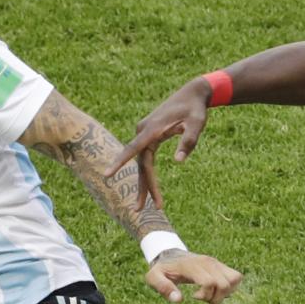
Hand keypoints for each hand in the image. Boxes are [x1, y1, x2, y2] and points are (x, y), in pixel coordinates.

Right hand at [114, 79, 212, 210]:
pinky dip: (148, 174)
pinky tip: (151, 188)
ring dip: (146, 184)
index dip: (120, 162)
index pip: (133, 149)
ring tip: (154, 205)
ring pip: (142, 163)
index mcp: (152, 129)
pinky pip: (146, 158)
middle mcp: (144, 131)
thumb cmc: (195, 109)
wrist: (192, 93)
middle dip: (144, 186)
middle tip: (141, 209)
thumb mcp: (197, 124)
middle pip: (140, 163)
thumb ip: (188, 142)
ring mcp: (145, 133)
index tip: (107, 174)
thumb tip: (178, 162)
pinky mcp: (149, 136)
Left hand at [145, 250, 241, 303]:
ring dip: (225, 293)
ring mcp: (216, 263)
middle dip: (215, 298)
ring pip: (234, 280)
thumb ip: (163, 288)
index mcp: (192, 266)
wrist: (170, 255)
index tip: (193, 296)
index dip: (205, 296)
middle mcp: (208, 262)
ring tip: (210, 293)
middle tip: (202, 297)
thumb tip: (179, 300)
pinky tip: (216, 290)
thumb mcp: (153, 278)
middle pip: (224, 284)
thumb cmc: (162, 269)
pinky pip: (236, 277)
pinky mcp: (221, 265)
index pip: (209, 282)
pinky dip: (230, 287)